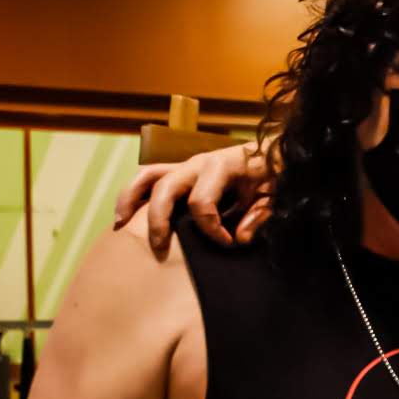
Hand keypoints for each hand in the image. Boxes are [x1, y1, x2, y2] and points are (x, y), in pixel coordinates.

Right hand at [114, 143, 275, 256]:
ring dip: (131, 199)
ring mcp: (187, 165)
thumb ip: (260, 216)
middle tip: (159, 248)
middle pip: (166, 187)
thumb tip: (238, 238)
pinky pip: (149, 177)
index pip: (202, 201)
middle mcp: (199, 162)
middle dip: (160, 219)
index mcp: (223, 166)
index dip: (212, 229)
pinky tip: (125, 217)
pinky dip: (134, 195)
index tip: (228, 244)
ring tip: (121, 226)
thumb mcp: (276, 195)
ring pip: (148, 176)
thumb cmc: (275, 174)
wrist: (276, 151)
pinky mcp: (181, 170)